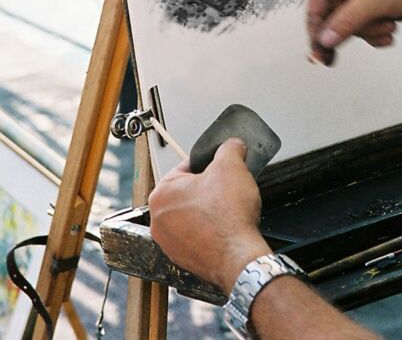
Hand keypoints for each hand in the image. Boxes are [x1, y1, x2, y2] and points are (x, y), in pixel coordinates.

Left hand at [148, 138, 269, 292]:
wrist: (238, 257)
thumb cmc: (228, 216)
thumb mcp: (232, 165)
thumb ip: (229, 148)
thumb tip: (232, 145)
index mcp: (161, 193)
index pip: (186, 167)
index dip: (209, 165)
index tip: (222, 169)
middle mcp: (158, 220)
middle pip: (188, 192)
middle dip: (208, 189)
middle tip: (227, 189)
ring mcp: (169, 243)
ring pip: (191, 215)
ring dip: (208, 210)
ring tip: (227, 210)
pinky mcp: (182, 259)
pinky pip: (196, 236)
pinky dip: (209, 231)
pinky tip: (225, 228)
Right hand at [306, 0, 401, 64]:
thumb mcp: (376, 0)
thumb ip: (347, 22)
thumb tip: (325, 39)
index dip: (315, 25)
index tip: (316, 49)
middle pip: (334, 14)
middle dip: (348, 30)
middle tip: (332, 57)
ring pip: (352, 23)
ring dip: (369, 31)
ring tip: (387, 27)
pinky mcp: (380, 3)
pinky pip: (368, 25)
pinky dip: (377, 32)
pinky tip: (390, 31)